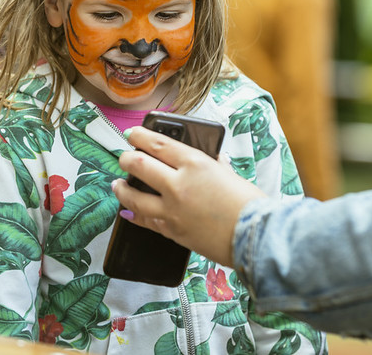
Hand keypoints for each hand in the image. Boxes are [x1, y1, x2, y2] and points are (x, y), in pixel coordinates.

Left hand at [114, 127, 265, 265]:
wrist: (254, 237)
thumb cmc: (249, 204)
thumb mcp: (229, 173)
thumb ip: (213, 164)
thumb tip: (209, 158)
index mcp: (194, 163)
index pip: (157, 143)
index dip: (139, 136)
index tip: (132, 134)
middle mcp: (178, 184)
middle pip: (138, 165)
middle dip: (126, 159)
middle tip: (123, 157)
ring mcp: (172, 209)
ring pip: (133, 196)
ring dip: (121, 188)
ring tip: (117, 184)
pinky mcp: (171, 231)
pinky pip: (144, 220)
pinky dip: (133, 214)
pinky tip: (127, 211)